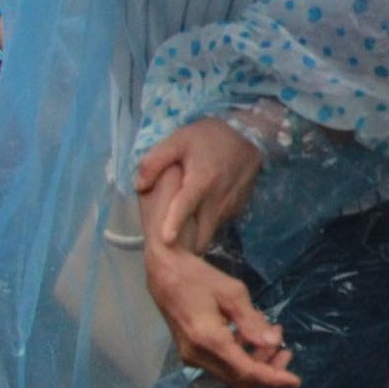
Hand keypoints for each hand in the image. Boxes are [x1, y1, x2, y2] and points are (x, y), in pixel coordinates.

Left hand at [135, 117, 263, 247]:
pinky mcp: (238, 210)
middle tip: (166, 252)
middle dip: (185, 246)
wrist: (249, 136)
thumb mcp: (178, 139)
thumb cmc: (209, 137)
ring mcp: (231, 207)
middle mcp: (218, 199)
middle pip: (201, 235)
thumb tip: (139, 186)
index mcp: (201, 181)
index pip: (186, 207)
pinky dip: (206, 226)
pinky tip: (197, 216)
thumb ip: (155, 161)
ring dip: (195, 237)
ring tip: (179, 234)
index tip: (165, 242)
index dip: (174, 225)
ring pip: (209, 232)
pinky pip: (218, 225)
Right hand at [140, 168, 297, 387]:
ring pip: (232, 375)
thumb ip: (253, 321)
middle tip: (286, 350)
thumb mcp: (232, 293)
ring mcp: (191, 357)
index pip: (246, 371)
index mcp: (209, 340)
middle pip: (240, 380)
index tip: (295, 381)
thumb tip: (275, 343)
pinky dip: (242, 358)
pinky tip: (252, 337)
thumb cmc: (199, 278)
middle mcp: (198, 355)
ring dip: (256, 363)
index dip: (273, 378)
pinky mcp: (190, 353)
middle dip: (268, 371)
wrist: (165, 274)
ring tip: (273, 338)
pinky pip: (222, 366)